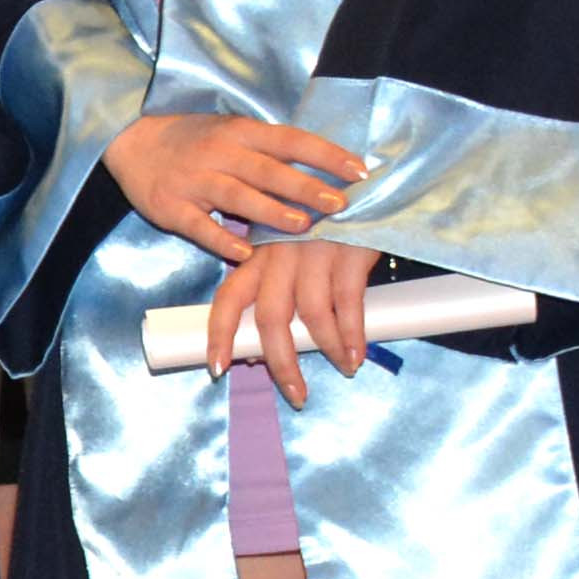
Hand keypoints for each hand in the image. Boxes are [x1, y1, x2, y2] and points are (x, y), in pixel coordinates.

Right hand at [106, 110, 362, 261]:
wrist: (131, 141)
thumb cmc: (194, 140)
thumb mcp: (231, 132)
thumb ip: (270, 152)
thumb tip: (325, 172)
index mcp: (240, 132)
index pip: (290, 140)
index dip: (325, 154)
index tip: (360, 170)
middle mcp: (219, 153)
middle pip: (268, 170)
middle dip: (305, 186)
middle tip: (339, 203)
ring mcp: (193, 180)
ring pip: (237, 195)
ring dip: (271, 211)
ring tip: (302, 226)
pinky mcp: (171, 207)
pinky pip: (200, 226)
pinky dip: (222, 239)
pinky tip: (244, 253)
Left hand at [206, 237, 382, 404]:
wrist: (362, 184)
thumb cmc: (318, 227)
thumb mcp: (287, 253)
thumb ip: (274, 294)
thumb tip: (258, 352)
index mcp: (255, 255)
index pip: (228, 298)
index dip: (220, 335)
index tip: (217, 369)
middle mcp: (279, 255)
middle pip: (270, 318)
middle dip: (280, 362)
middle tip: (296, 394)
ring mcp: (314, 252)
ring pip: (311, 315)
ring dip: (327, 350)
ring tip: (343, 368)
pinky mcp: (349, 250)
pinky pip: (348, 302)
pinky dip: (353, 334)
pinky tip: (357, 353)